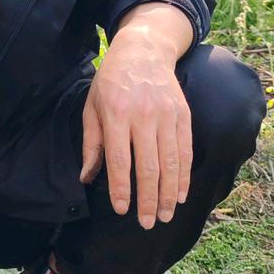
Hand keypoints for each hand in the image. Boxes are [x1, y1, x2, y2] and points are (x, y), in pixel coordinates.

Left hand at [79, 33, 191, 229]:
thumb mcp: (92, 107)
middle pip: (148, 166)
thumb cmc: (111, 81)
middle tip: (146, 223)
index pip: (119, 159)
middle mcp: (143, 116)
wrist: (143, 51)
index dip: (121, 187)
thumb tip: (87, 178)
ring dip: (167, 193)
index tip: (122, 210)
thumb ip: (91, 144)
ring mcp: (166, 115)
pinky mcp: (183, 115)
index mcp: (116, 114)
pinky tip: (179, 194)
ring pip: (170, 162)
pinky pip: (185, 151)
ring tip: (163, 216)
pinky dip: (184, 175)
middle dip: (147, 198)